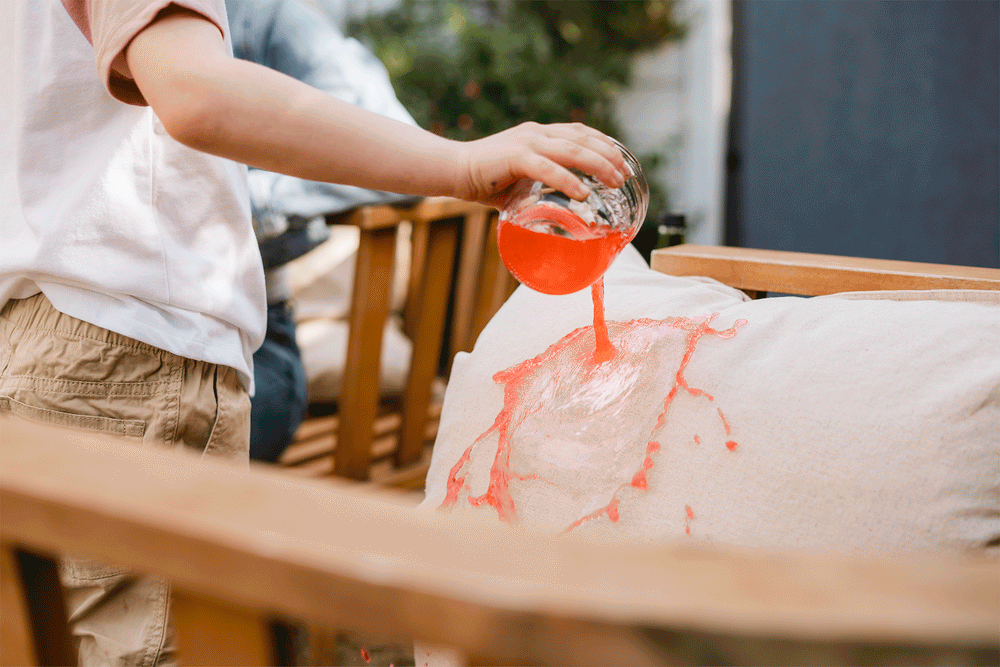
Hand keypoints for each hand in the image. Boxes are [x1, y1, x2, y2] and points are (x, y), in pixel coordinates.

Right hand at [454, 122, 633, 207]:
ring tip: (615, 182)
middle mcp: (537, 132)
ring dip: (598, 165)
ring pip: (572, 150)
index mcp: (540, 134)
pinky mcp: (516, 157)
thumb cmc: (487, 179)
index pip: (580, 132)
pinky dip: (568, 180)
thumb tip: (560, 210)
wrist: (454, 170)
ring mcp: (527, 142)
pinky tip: (583, 193)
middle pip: (583, 139)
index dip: (604, 143)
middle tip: (626, 175)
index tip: (622, 160)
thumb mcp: (522, 180)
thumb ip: (541, 187)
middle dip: (609, 156)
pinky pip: (548, 169)